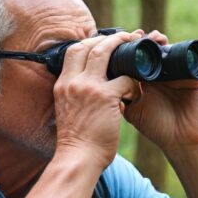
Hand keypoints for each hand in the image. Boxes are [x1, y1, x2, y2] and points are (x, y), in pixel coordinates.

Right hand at [52, 30, 141, 170]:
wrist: (77, 159)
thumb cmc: (76, 142)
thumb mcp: (68, 112)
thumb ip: (77, 96)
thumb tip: (92, 90)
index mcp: (62, 85)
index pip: (73, 51)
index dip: (89, 43)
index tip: (102, 43)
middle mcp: (72, 82)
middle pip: (87, 45)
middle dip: (108, 38)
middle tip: (124, 38)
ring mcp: (88, 88)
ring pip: (104, 52)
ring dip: (121, 46)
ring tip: (134, 47)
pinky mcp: (105, 97)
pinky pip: (125, 79)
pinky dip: (133, 82)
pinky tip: (134, 91)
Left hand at [122, 31, 197, 152]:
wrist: (181, 141)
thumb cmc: (157, 127)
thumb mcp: (133, 110)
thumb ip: (119, 97)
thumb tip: (97, 86)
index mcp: (147, 79)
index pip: (136, 58)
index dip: (127, 48)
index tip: (118, 42)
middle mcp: (162, 73)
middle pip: (151, 49)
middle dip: (142, 40)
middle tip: (134, 36)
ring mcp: (179, 73)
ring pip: (168, 49)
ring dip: (159, 41)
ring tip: (151, 38)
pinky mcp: (196, 76)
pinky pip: (189, 58)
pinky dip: (179, 49)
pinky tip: (168, 46)